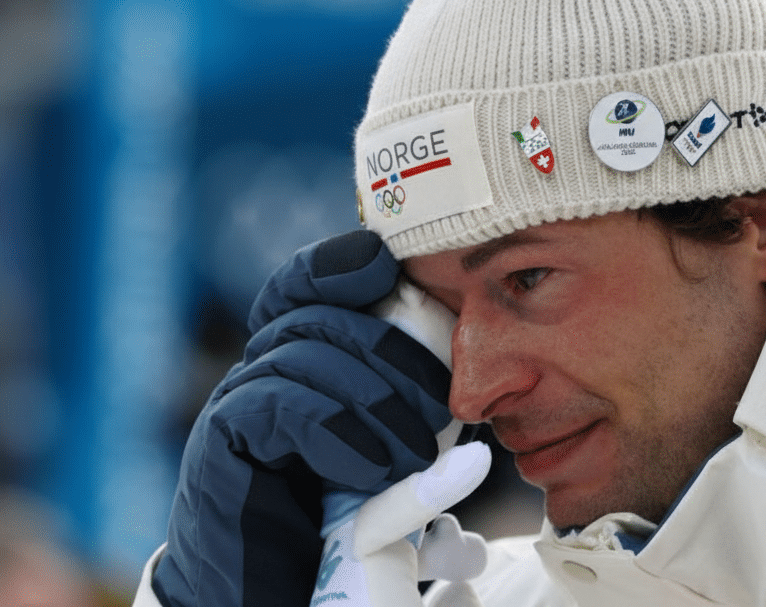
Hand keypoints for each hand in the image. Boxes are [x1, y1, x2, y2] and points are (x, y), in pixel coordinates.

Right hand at [152, 231, 457, 606]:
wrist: (265, 592)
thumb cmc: (334, 523)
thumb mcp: (383, 459)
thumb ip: (412, 418)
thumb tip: (470, 406)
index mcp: (296, 359)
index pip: (305, 283)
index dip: (340, 265)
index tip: (386, 270)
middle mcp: (260, 370)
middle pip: (317, 314)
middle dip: (393, 350)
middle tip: (444, 407)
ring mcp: (235, 404)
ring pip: (301, 354)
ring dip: (376, 398)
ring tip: (419, 452)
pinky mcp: (222, 446)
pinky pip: (278, 407)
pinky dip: (335, 429)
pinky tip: (370, 468)